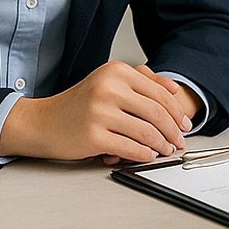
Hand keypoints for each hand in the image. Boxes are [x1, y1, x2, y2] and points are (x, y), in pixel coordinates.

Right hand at [0, 61, 192, 163]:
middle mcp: (108, 88)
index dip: (177, 111)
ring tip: (165, 150)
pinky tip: (148, 156)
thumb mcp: (107, 82)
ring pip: (146, 132)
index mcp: (115, 72)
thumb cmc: (77, 105)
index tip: (185, 123)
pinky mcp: (94, 136)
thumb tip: (173, 91)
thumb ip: (140, 81)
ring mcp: (100, 112)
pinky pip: (130, 148)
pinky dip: (144, 155)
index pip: (159, 92)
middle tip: (179, 140)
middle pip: (156, 112)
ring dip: (162, 145)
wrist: (43, 122)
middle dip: (173, 130)